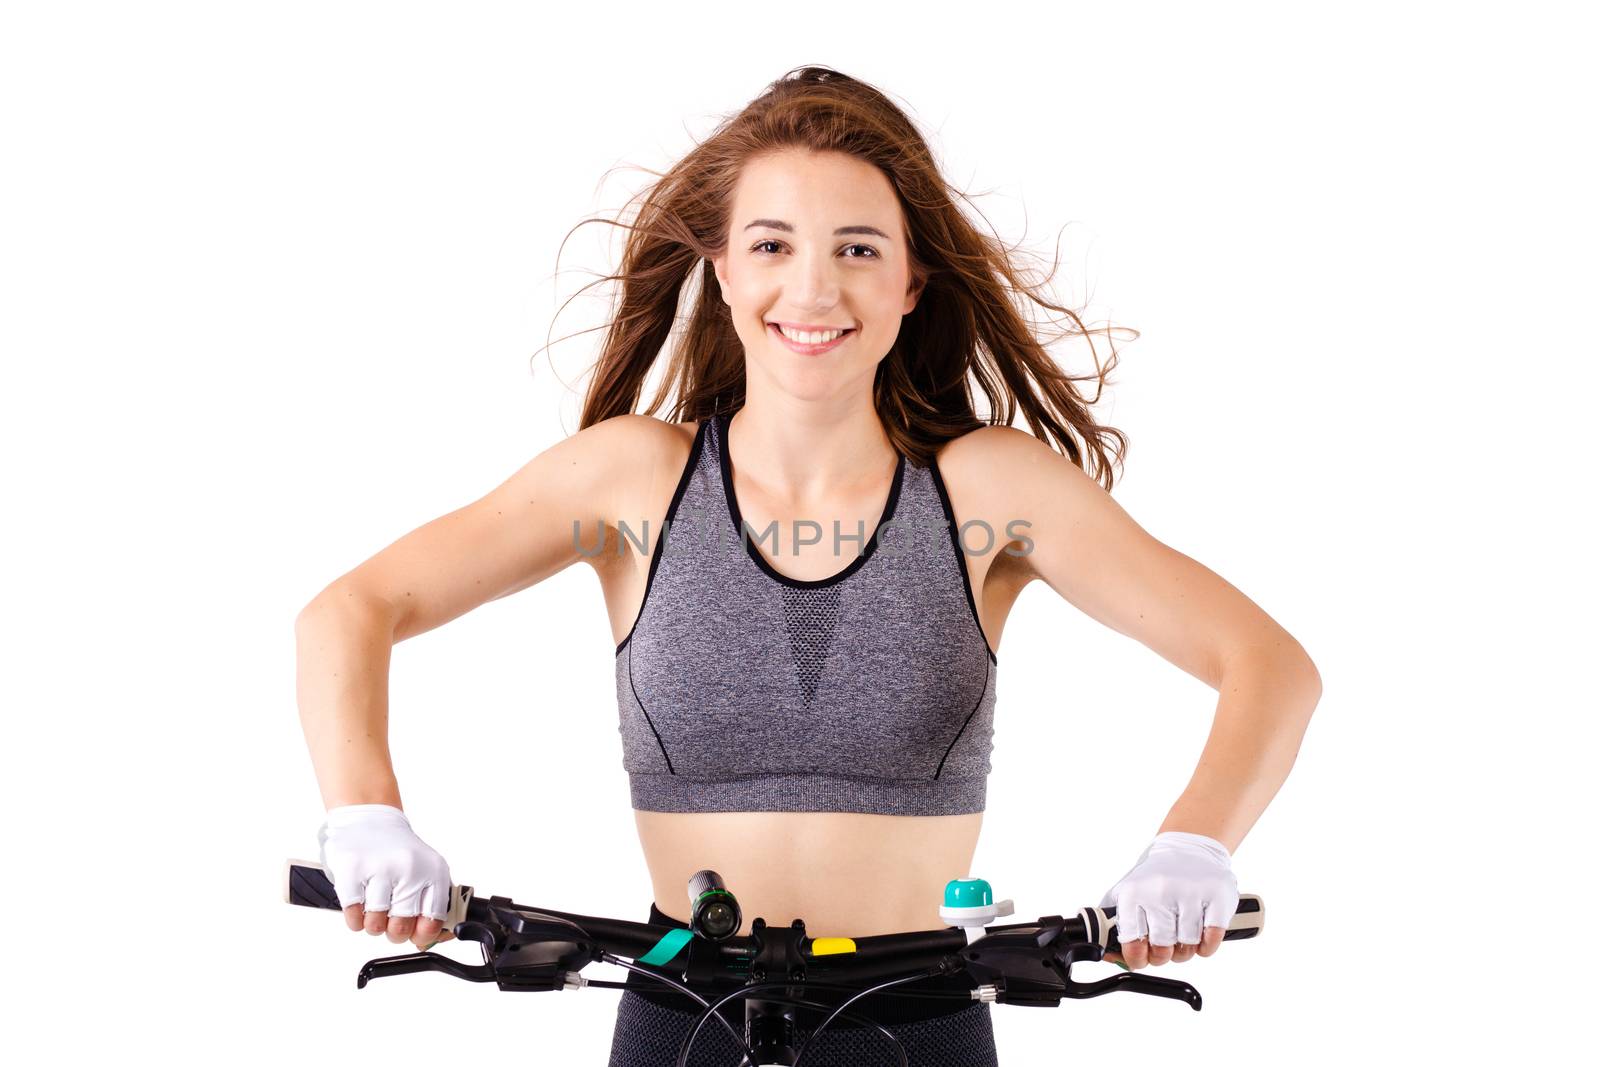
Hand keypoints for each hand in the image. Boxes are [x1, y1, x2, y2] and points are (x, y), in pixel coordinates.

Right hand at [317, 803, 456, 950]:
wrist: (369, 819)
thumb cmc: (398, 852)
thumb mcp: (427, 871)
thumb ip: (432, 904)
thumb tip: (433, 939)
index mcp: (433, 871)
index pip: (433, 921)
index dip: (422, 935)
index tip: (415, 934)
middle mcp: (410, 869)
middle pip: (400, 929)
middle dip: (394, 932)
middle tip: (391, 920)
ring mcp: (380, 869)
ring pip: (375, 926)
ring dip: (373, 924)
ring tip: (375, 908)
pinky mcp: (352, 871)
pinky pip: (353, 916)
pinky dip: (355, 919)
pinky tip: (360, 905)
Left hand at [1100, 831, 1237, 969]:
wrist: (1188, 847)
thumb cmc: (1156, 877)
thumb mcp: (1126, 891)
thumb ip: (1114, 923)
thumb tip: (1108, 955)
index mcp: (1134, 892)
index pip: (1132, 942)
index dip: (1137, 957)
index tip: (1141, 958)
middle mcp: (1160, 891)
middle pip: (1162, 949)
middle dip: (1162, 955)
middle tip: (1163, 947)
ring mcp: (1191, 893)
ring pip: (1187, 947)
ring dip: (1185, 950)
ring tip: (1181, 937)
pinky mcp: (1217, 896)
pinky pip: (1211, 940)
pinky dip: (1205, 946)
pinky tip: (1200, 935)